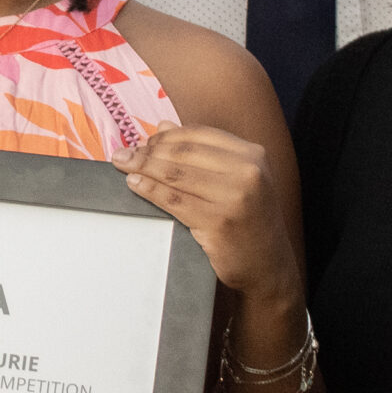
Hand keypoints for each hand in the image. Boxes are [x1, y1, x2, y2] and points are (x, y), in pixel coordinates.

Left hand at [114, 124, 300, 305]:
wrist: (268, 266)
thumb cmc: (247, 221)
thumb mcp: (235, 180)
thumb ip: (202, 153)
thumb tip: (163, 126)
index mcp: (252, 155)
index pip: (198, 135)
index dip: (165, 136)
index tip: (143, 141)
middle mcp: (248, 171)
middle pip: (183, 152)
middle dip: (147, 150)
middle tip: (124, 153)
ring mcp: (235, 197)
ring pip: (175, 174)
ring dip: (142, 166)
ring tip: (123, 164)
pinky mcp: (219, 222)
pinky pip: (174, 200)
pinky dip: (149, 189)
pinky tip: (135, 184)